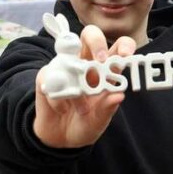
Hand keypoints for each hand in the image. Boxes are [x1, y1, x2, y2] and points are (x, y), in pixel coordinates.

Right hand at [33, 24, 136, 147]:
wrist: (59, 139)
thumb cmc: (84, 124)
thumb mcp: (98, 122)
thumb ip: (106, 109)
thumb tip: (118, 96)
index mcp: (105, 71)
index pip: (118, 48)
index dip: (124, 45)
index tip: (125, 55)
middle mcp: (86, 64)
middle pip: (90, 35)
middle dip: (96, 42)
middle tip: (100, 60)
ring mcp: (64, 67)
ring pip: (67, 51)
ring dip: (75, 80)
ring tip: (81, 106)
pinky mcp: (47, 76)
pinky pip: (51, 76)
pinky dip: (58, 97)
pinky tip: (62, 109)